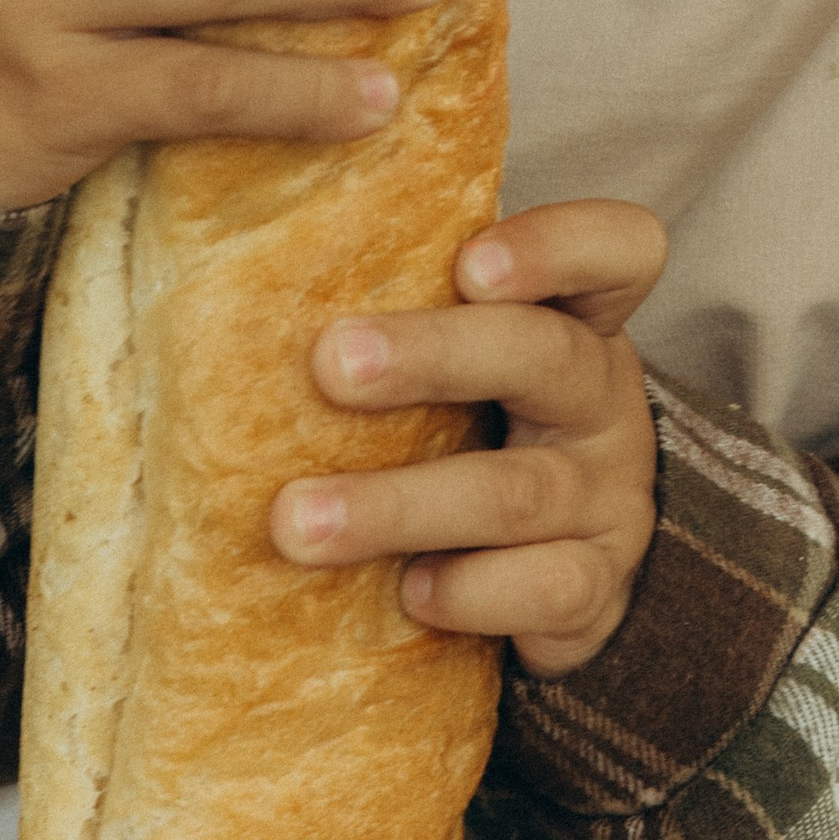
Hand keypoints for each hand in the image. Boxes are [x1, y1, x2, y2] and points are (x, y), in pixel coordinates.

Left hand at [270, 201, 665, 677]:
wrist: (542, 576)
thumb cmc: (467, 434)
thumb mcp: (455, 365)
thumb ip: (386, 314)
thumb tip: (225, 277)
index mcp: (574, 318)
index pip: (613, 250)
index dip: (556, 246)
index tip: (469, 263)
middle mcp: (601, 398)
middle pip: (545, 354)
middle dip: (435, 355)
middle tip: (331, 364)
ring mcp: (608, 498)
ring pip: (517, 492)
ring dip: (402, 505)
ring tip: (299, 522)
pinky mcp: (596, 589)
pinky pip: (545, 590)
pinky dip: (472, 592)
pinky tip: (410, 592)